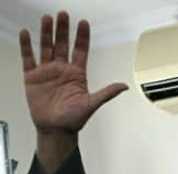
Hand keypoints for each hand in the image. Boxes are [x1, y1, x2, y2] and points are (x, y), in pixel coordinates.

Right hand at [20, 13, 126, 135]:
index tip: (83, 23)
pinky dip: (27, 46)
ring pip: (46, 47)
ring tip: (47, 18)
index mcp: (77, 74)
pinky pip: (29, 58)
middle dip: (63, 30)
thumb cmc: (74, 119)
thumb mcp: (92, 104)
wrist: (56, 130)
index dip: (82, 37)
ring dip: (47, 33)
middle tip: (63, 14)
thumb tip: (125, 86)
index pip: (80, 51)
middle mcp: (62, 69)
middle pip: (62, 44)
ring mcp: (47, 72)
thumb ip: (107, 93)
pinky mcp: (32, 77)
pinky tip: (26, 33)